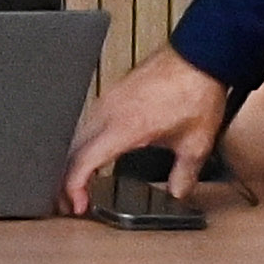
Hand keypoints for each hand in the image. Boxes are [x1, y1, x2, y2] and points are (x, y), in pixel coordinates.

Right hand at [62, 52, 235, 212]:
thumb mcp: (197, 143)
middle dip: (66, 181)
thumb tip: (177, 193)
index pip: (83, 162)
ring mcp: (107, 102)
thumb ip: (184, 176)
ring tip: (79, 183)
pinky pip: (86, 124)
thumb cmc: (195, 91)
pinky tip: (94, 154)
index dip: (73, 187)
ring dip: (73, 162)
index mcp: (124, 128)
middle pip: (71, 152)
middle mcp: (108, 113)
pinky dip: (83, 145)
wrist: (198, 57)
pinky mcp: (111, 96)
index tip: (77, 206)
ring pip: (75, 137)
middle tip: (72, 203)